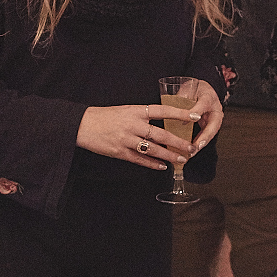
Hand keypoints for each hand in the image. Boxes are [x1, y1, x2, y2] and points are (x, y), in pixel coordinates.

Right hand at [77, 102, 197, 170]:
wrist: (82, 125)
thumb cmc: (105, 116)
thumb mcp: (125, 110)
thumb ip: (142, 116)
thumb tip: (162, 123)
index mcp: (135, 110)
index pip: (162, 110)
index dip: (180, 113)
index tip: (194, 116)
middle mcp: (133, 124)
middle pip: (160, 134)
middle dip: (178, 142)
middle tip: (191, 148)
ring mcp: (126, 139)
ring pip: (152, 149)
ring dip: (168, 155)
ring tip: (180, 159)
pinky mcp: (119, 152)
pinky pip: (139, 160)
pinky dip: (152, 164)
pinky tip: (162, 166)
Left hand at [187, 80, 223, 151]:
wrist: (203, 90)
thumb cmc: (194, 89)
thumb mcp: (187, 90)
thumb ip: (182, 100)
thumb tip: (176, 112)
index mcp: (209, 98)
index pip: (203, 105)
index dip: (196, 113)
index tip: (188, 121)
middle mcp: (215, 110)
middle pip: (213, 126)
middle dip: (204, 138)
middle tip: (195, 147)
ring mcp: (215, 119)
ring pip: (211, 133)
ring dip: (201, 144)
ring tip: (192, 153)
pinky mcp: (211, 126)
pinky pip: (206, 136)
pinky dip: (199, 144)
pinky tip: (191, 151)